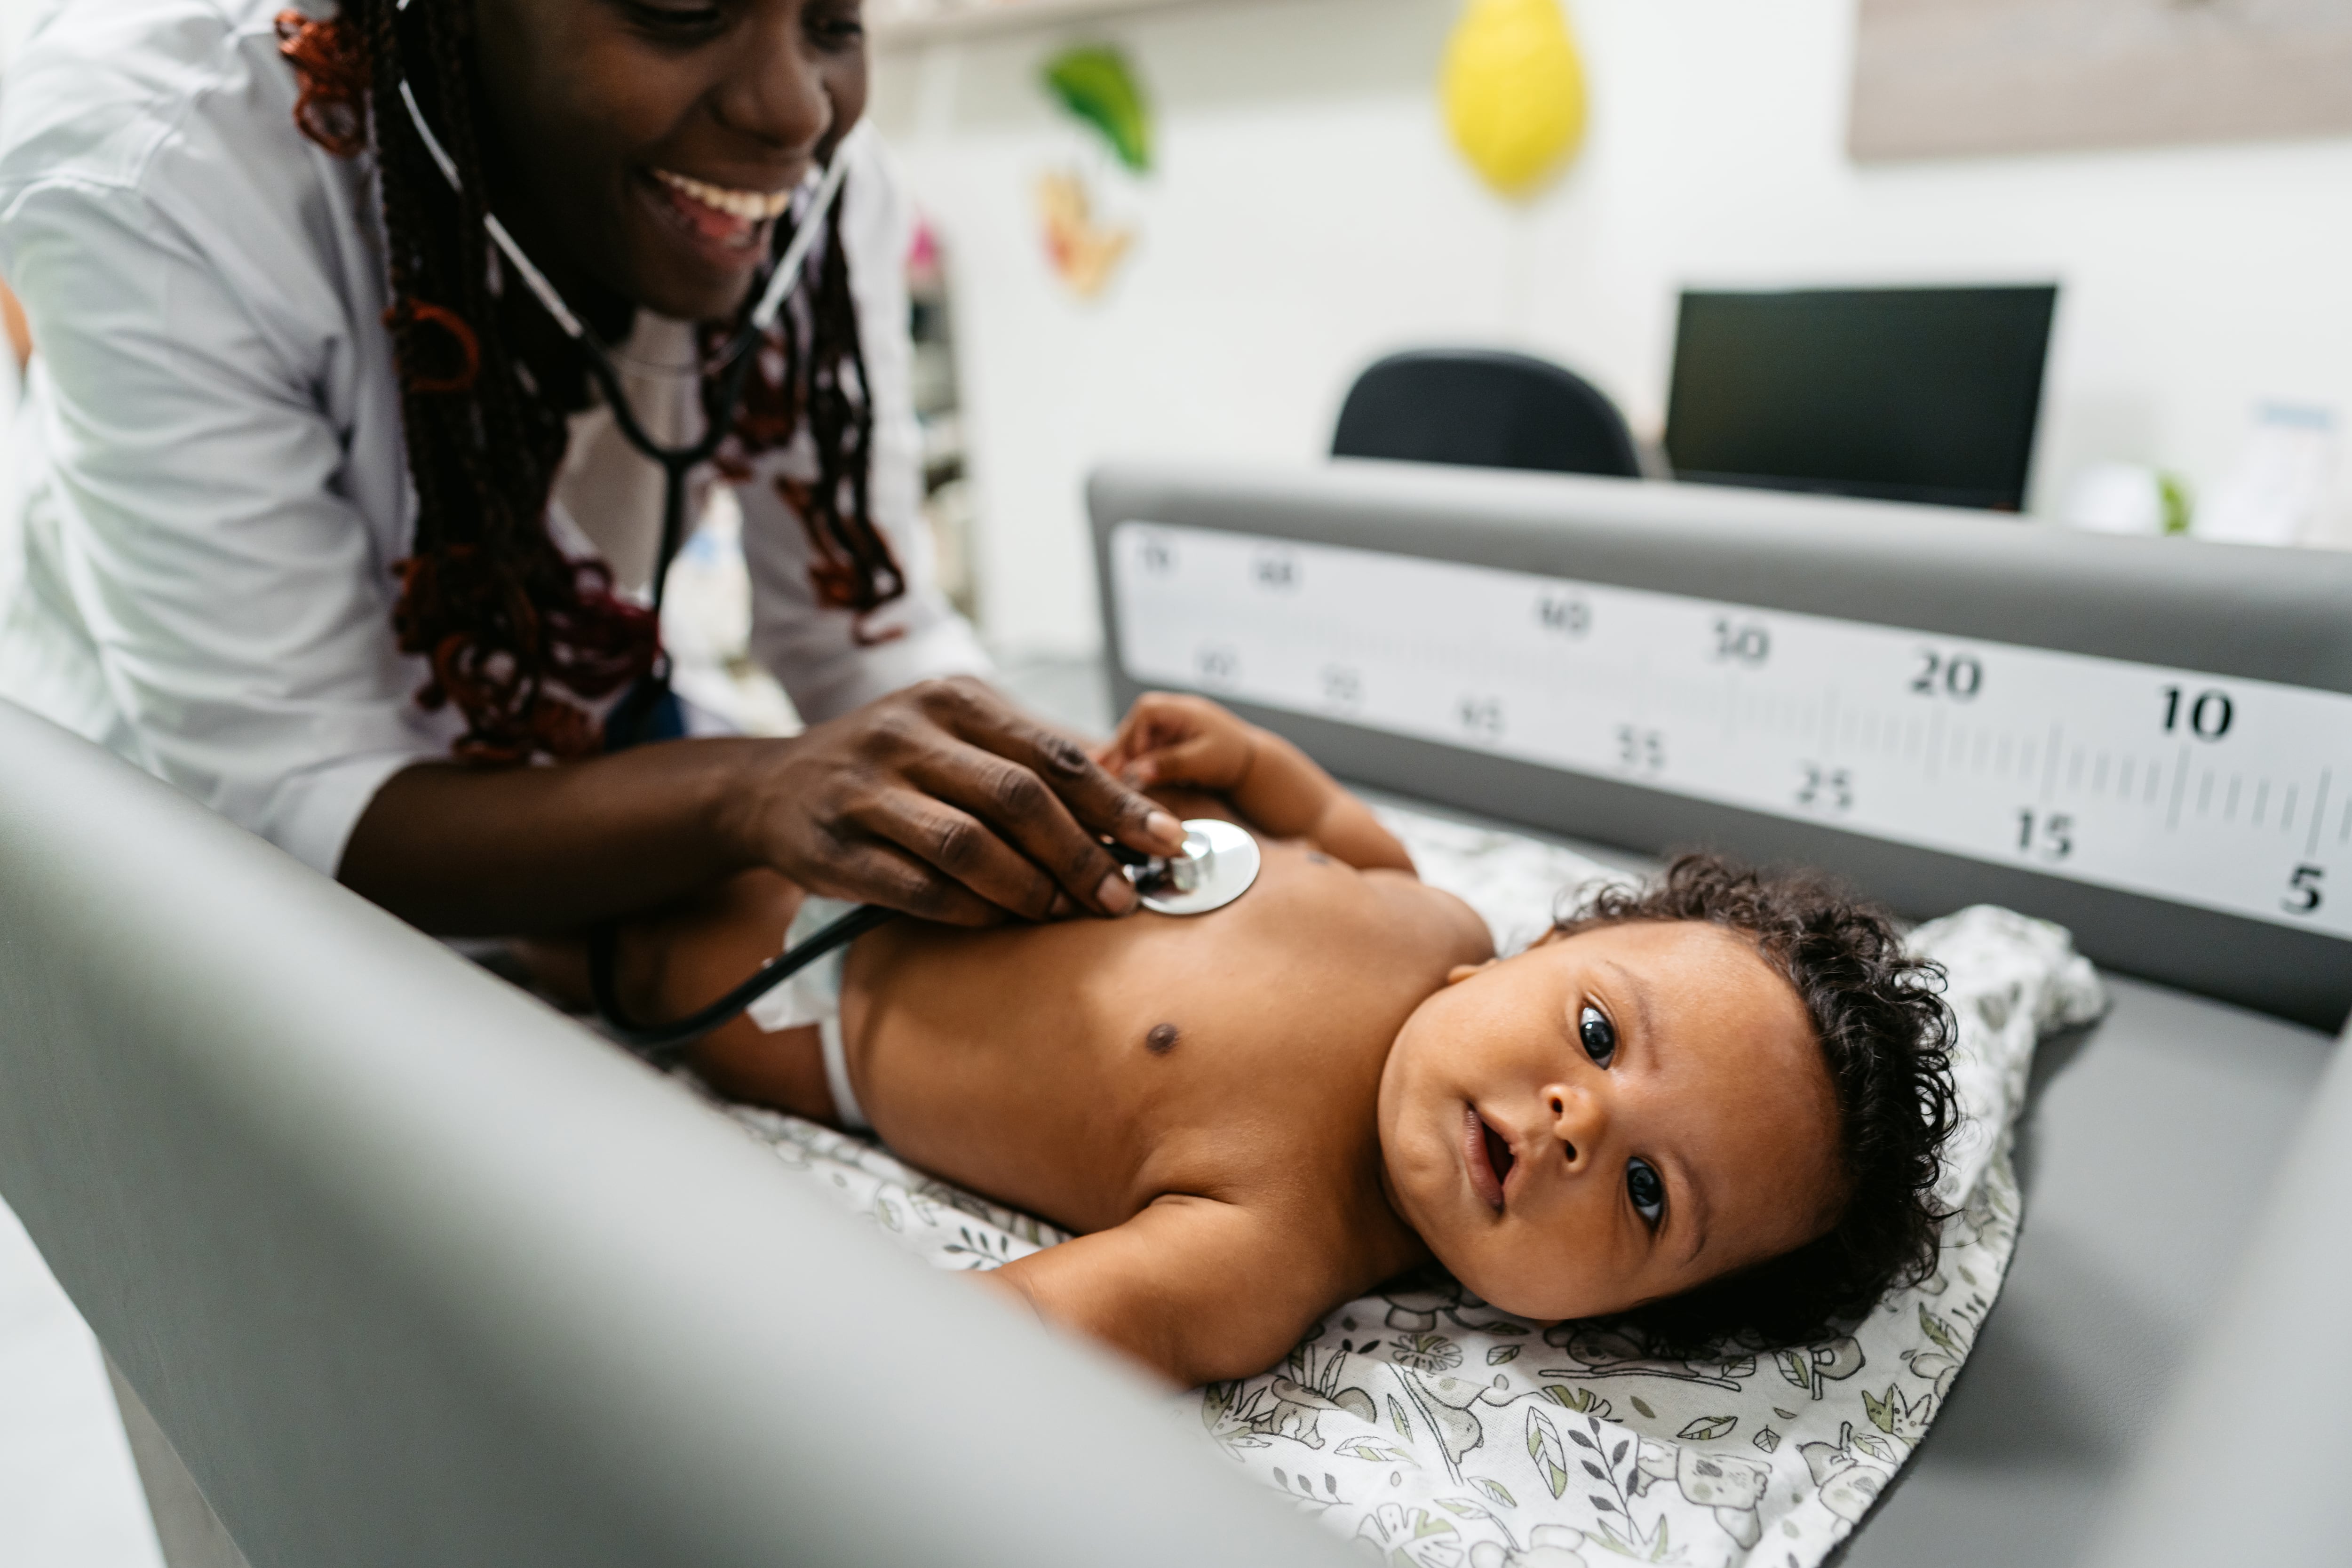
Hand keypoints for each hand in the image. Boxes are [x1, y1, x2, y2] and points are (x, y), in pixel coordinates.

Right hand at [728, 677, 1186, 926]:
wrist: (771, 787)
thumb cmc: (893, 766)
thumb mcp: (955, 736)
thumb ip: (1030, 763)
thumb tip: (1132, 807)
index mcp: (953, 700)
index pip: (1053, 754)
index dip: (1117, 801)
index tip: (1167, 838)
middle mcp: (908, 735)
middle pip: (1018, 797)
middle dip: (1083, 853)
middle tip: (1125, 896)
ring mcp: (866, 791)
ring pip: (969, 845)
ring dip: (1030, 889)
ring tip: (1069, 914)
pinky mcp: (834, 848)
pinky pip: (919, 889)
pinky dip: (970, 911)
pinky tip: (1001, 923)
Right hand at [1096, 692, 1259, 791]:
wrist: (1248, 762)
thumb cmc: (1231, 756)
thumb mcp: (1202, 761)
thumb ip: (1170, 764)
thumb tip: (1138, 771)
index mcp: (1176, 708)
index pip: (1142, 716)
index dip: (1129, 739)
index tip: (1125, 764)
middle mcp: (1165, 713)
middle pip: (1131, 729)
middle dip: (1117, 752)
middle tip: (1099, 773)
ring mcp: (1162, 728)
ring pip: (1132, 742)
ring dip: (1119, 760)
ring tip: (1100, 777)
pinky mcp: (1162, 742)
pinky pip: (1139, 751)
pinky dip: (1129, 764)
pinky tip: (1111, 776)